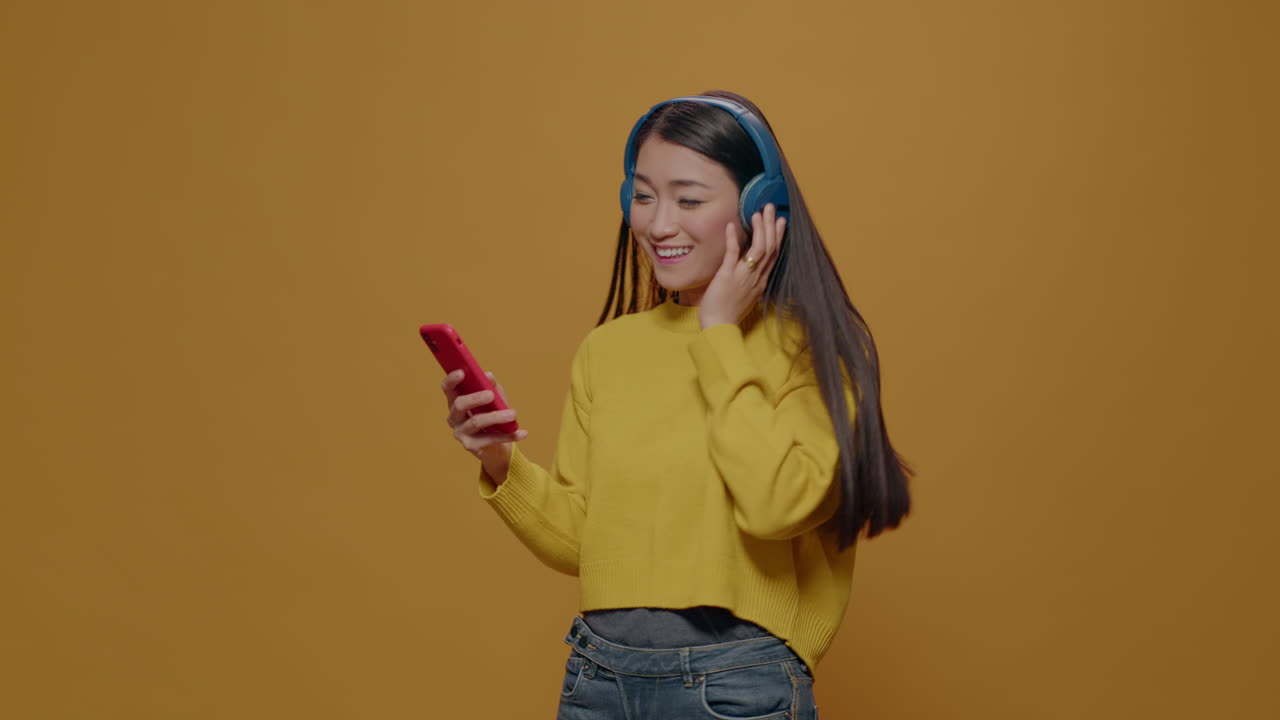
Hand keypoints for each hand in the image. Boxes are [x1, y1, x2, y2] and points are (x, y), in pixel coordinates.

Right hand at [442, 369, 527, 483]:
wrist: (496, 448)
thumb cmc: (493, 418)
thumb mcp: (494, 400)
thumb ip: (491, 387)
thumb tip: (489, 376)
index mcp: (456, 401)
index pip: (448, 388)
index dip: (452, 380)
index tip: (462, 372)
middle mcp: (454, 417)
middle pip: (460, 404)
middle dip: (475, 398)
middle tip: (491, 395)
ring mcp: (460, 433)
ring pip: (476, 422)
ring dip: (496, 417)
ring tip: (513, 413)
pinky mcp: (471, 446)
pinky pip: (490, 439)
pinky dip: (508, 435)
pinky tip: (522, 433)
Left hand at [699, 203, 785, 328]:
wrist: (719, 327)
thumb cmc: (728, 314)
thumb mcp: (745, 296)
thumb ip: (749, 281)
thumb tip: (748, 268)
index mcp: (760, 282)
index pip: (773, 255)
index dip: (777, 236)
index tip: (780, 221)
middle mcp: (756, 277)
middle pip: (769, 248)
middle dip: (771, 226)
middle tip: (770, 207)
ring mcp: (743, 276)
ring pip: (758, 249)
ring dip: (759, 229)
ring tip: (757, 213)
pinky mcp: (727, 276)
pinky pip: (733, 255)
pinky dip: (733, 239)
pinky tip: (731, 226)